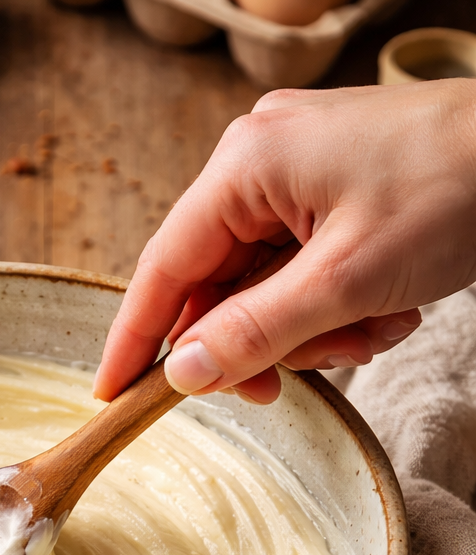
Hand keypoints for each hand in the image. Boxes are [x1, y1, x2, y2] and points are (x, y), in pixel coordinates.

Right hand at [96, 81, 475, 404]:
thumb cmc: (453, 190)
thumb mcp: (346, 281)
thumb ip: (255, 332)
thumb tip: (181, 374)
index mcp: (245, 164)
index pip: (162, 267)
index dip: (137, 338)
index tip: (112, 396)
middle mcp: (258, 158)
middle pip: (217, 283)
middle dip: (263, 340)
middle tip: (298, 379)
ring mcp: (296, 168)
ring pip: (264, 284)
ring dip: (311, 329)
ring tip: (373, 330)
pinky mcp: (331, 184)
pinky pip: (302, 266)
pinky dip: (335, 303)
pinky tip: (386, 309)